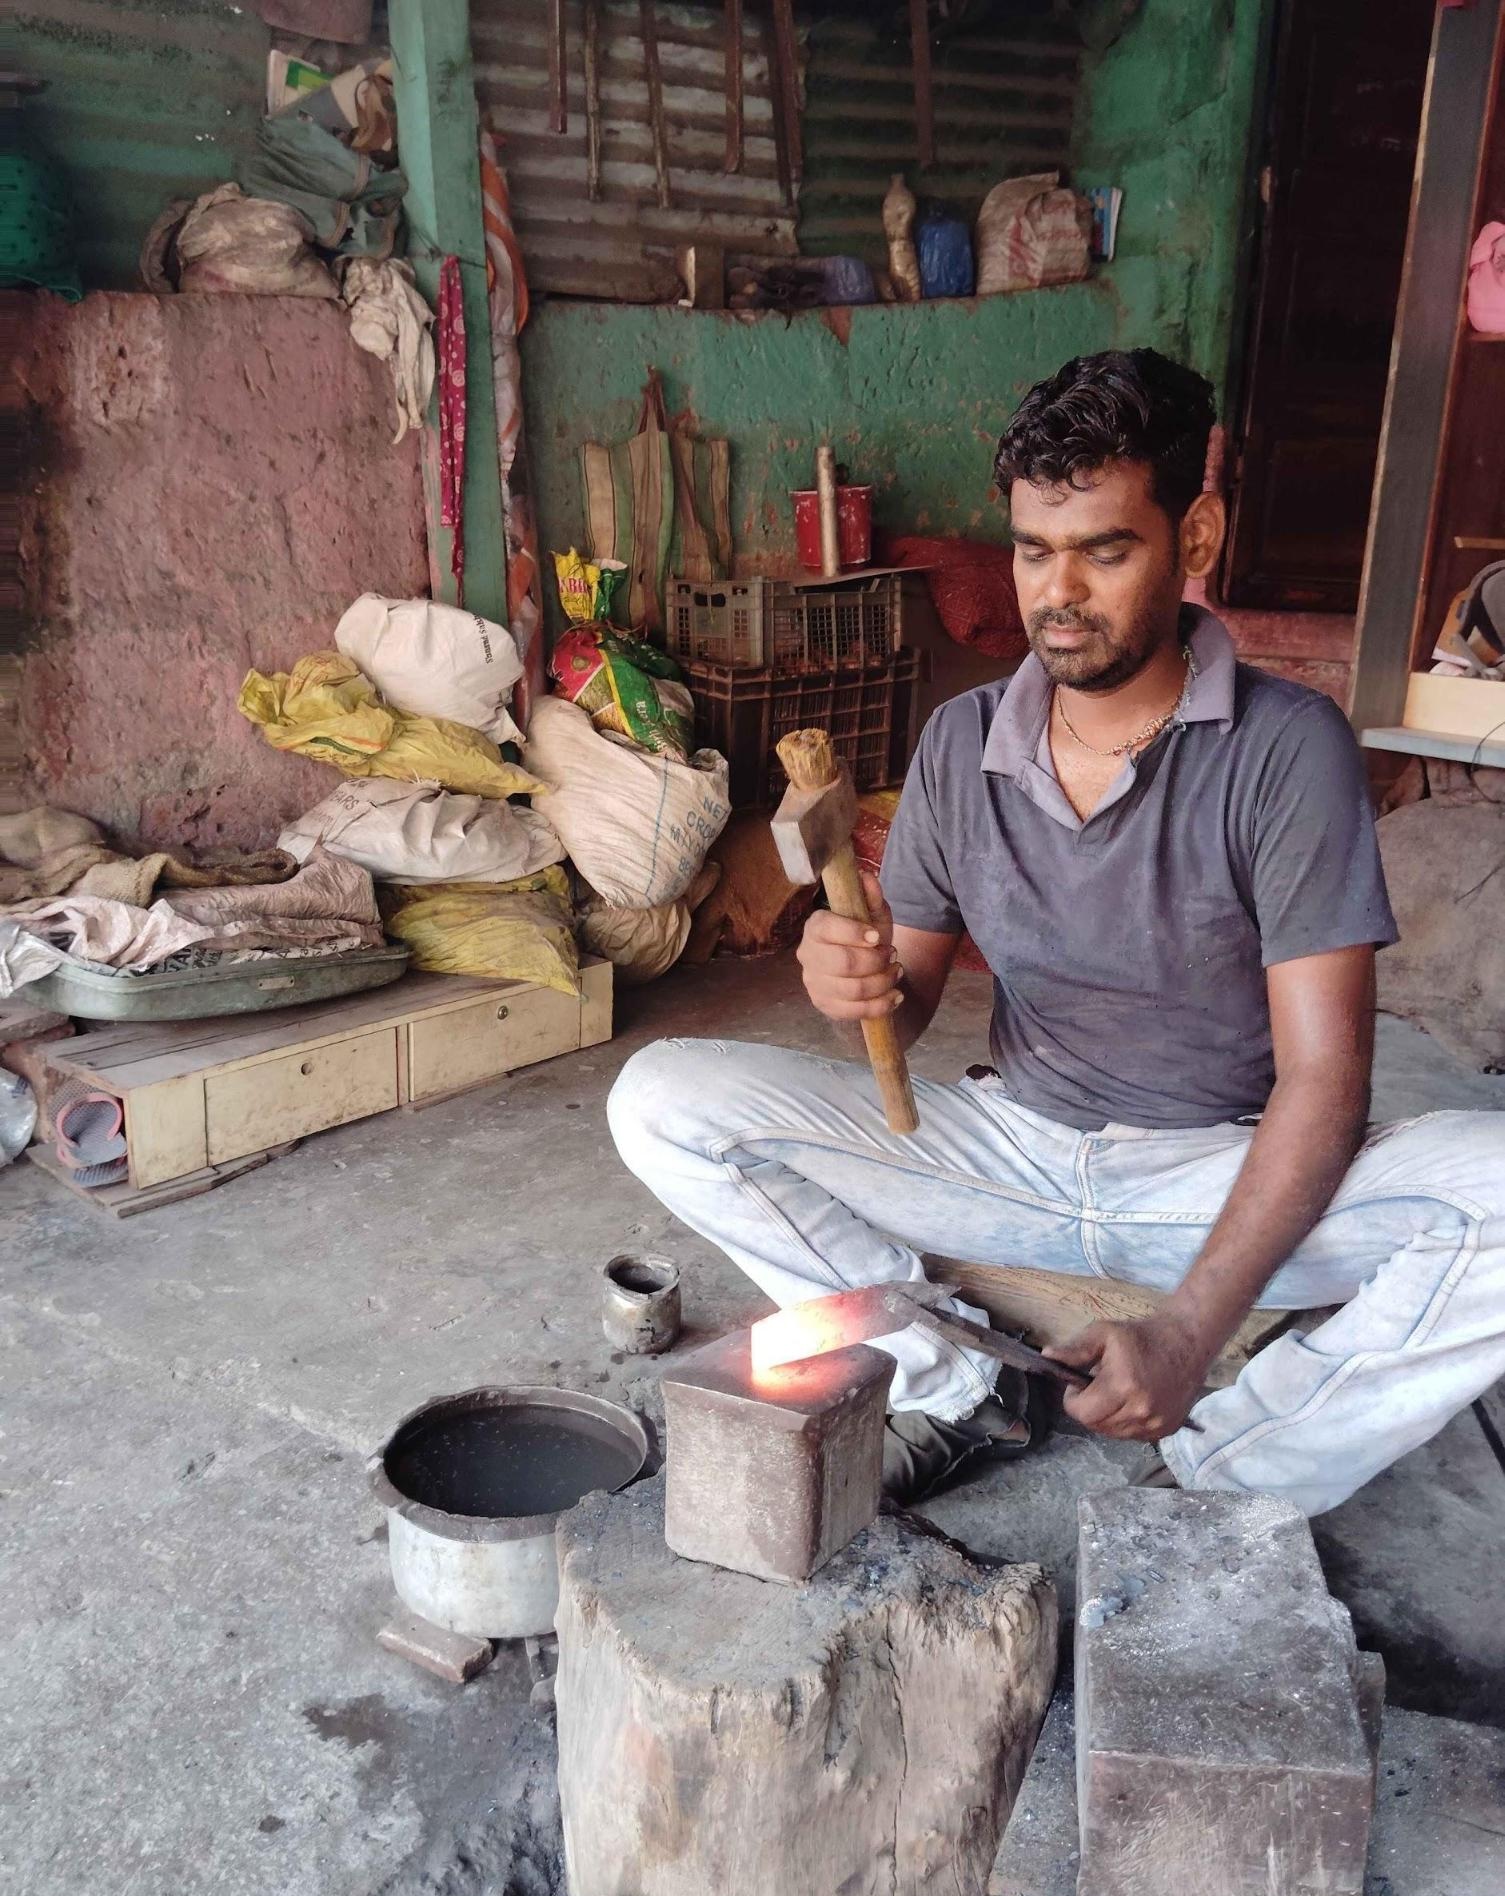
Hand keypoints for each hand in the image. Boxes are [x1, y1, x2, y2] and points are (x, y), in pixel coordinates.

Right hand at [796, 872, 904, 1023]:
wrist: (861, 972)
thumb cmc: (865, 939)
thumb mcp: (873, 916)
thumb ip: (871, 897)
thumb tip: (866, 876)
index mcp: (815, 927)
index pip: (827, 928)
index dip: (854, 933)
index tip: (877, 937)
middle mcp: (807, 955)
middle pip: (844, 963)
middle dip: (877, 961)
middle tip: (892, 955)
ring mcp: (814, 983)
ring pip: (854, 989)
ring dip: (884, 982)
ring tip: (896, 972)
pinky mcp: (825, 1005)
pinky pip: (856, 1012)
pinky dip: (882, 1005)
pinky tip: (895, 995)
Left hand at [1043, 1312, 1212, 1440]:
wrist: (1186, 1343)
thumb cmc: (1141, 1337)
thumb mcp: (1103, 1334)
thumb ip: (1074, 1349)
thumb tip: (1048, 1357)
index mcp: (1123, 1387)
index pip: (1082, 1413)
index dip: (1074, 1399)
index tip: (1079, 1384)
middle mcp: (1141, 1411)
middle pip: (1096, 1425)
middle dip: (1089, 1407)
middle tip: (1097, 1386)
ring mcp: (1156, 1424)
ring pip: (1113, 1433)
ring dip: (1107, 1416)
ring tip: (1115, 1392)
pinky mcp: (1166, 1430)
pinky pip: (1132, 1436)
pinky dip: (1125, 1423)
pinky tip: (1131, 1401)